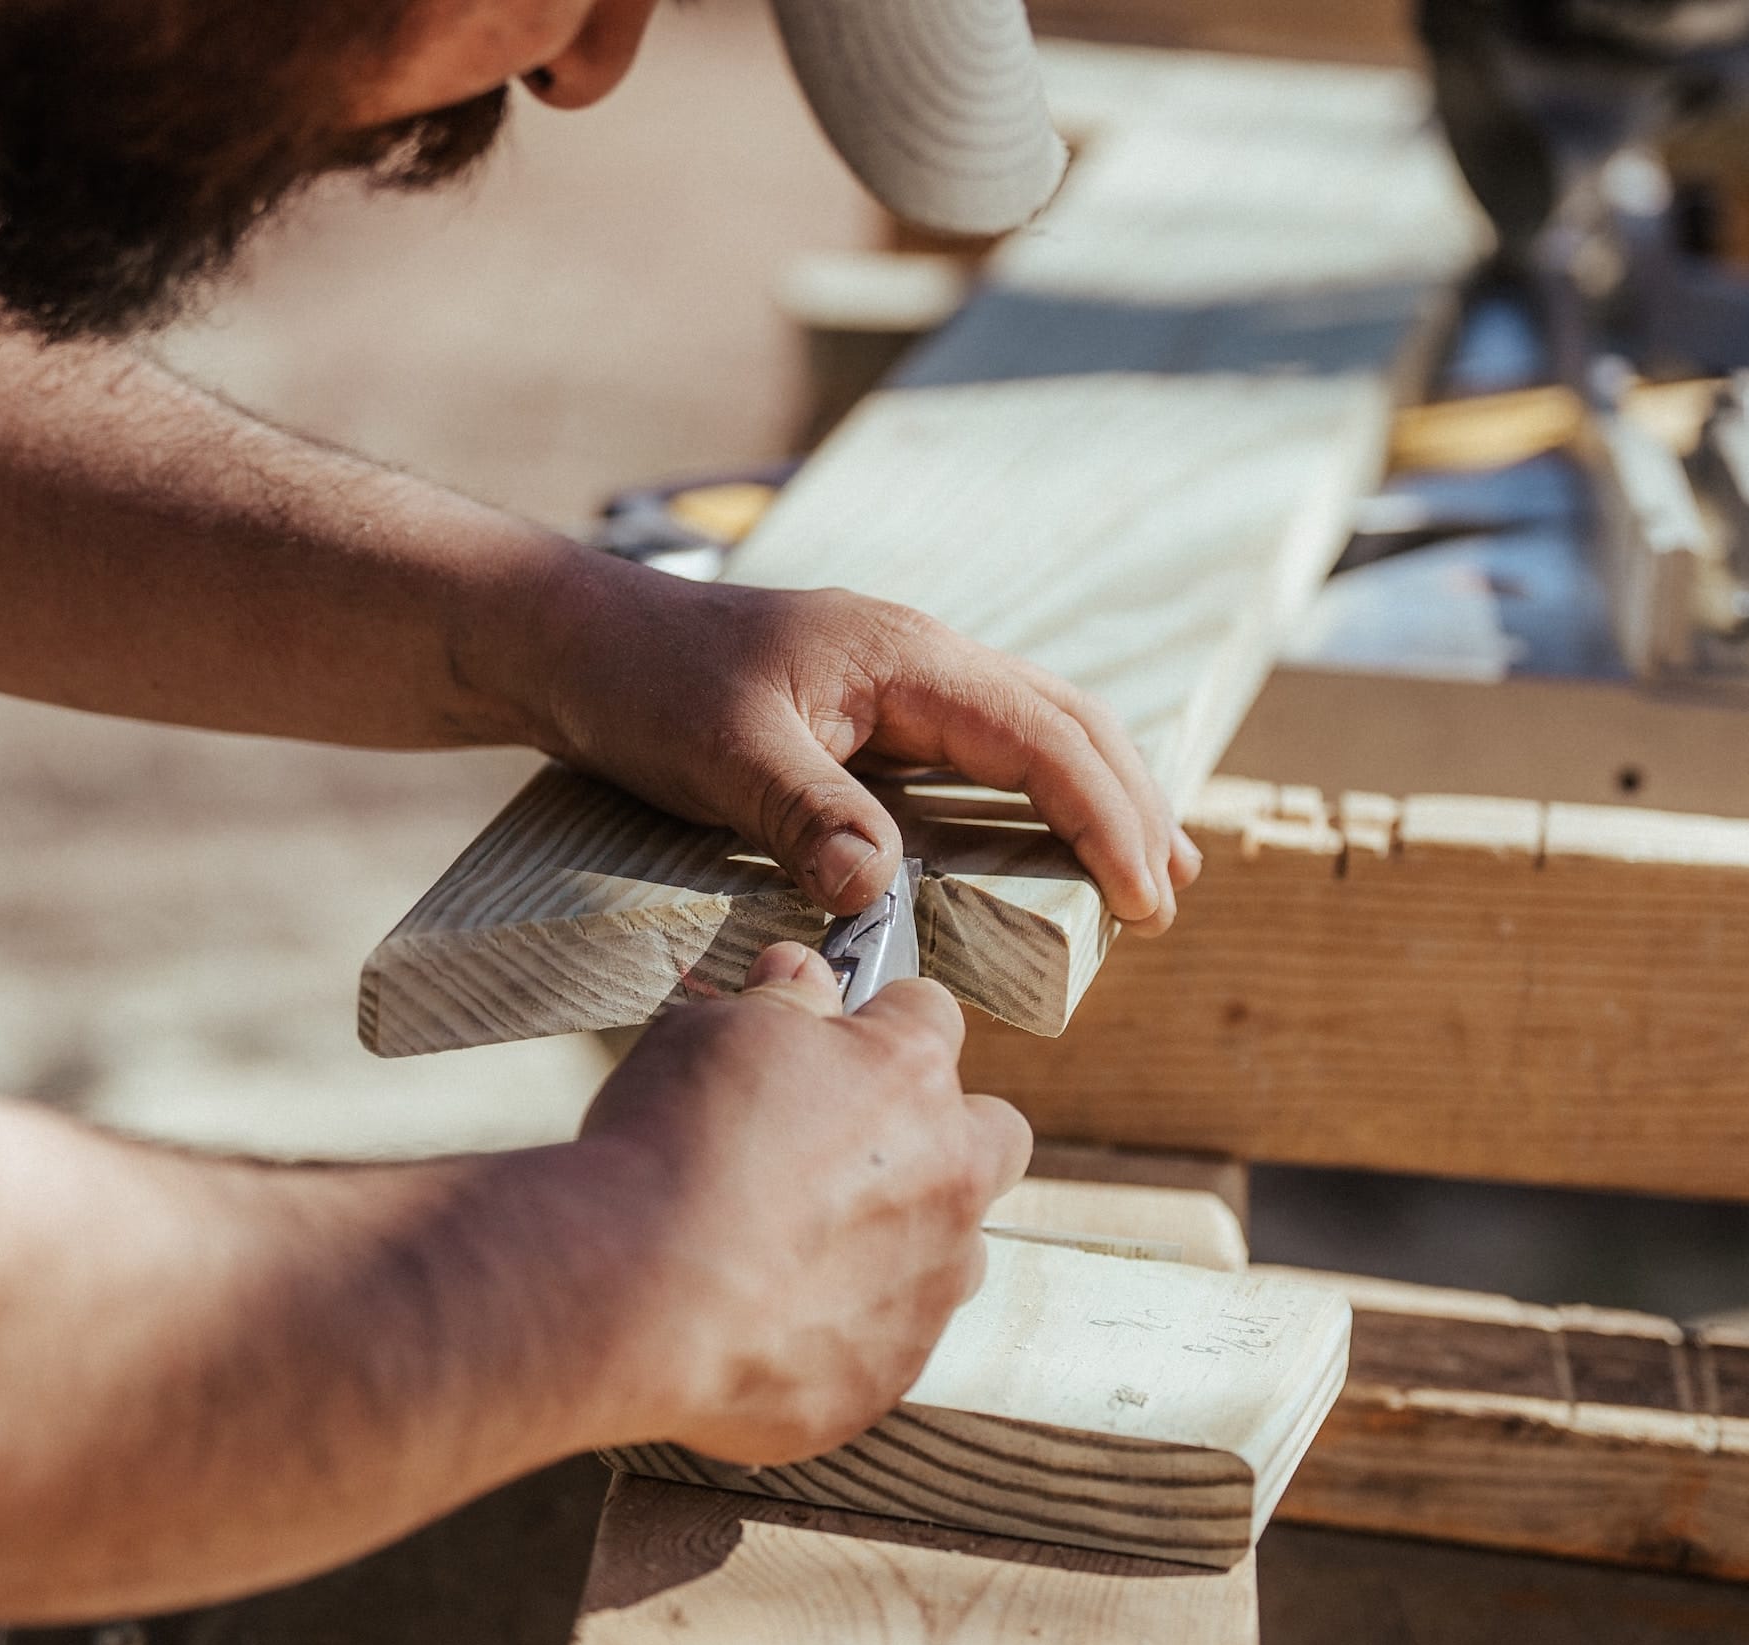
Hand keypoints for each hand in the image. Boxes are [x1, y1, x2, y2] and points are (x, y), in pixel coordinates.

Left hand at [532, 557, 1202, 931]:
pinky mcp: (877, 711)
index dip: (1105, 818)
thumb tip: (879, 893)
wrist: (577, 641)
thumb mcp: (719, 754)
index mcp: (907, 657)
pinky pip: (989, 747)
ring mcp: (904, 680)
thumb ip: (805, 815)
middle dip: (1133, 806)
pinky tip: (1051, 839)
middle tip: (1171, 900)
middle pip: (1069, 723)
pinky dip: (1041, 792)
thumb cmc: (644, 685)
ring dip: (1102, 796)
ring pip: (1039, 728)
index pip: (1043, 737)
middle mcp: (923, 659)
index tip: (1144, 898)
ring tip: (1153, 872)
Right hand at [578, 942, 1031, 1464]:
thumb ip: (780, 1004)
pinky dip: (840, 1331)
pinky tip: (762, 1320)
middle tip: (851, 1148)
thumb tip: (802, 973)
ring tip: (799, 1249)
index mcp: (910, 1076)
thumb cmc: (669, 1147)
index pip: (931, 1016)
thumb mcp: (712, 1034)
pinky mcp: (886, 1375)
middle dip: (944, 1133)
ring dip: (901, 1243)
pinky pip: (884, 1344)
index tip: (840, 1038)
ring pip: (953, 1253)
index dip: (881, 1022)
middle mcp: (947, 1179)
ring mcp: (927, 1287)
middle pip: (994, 1137)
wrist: (633, 1295)